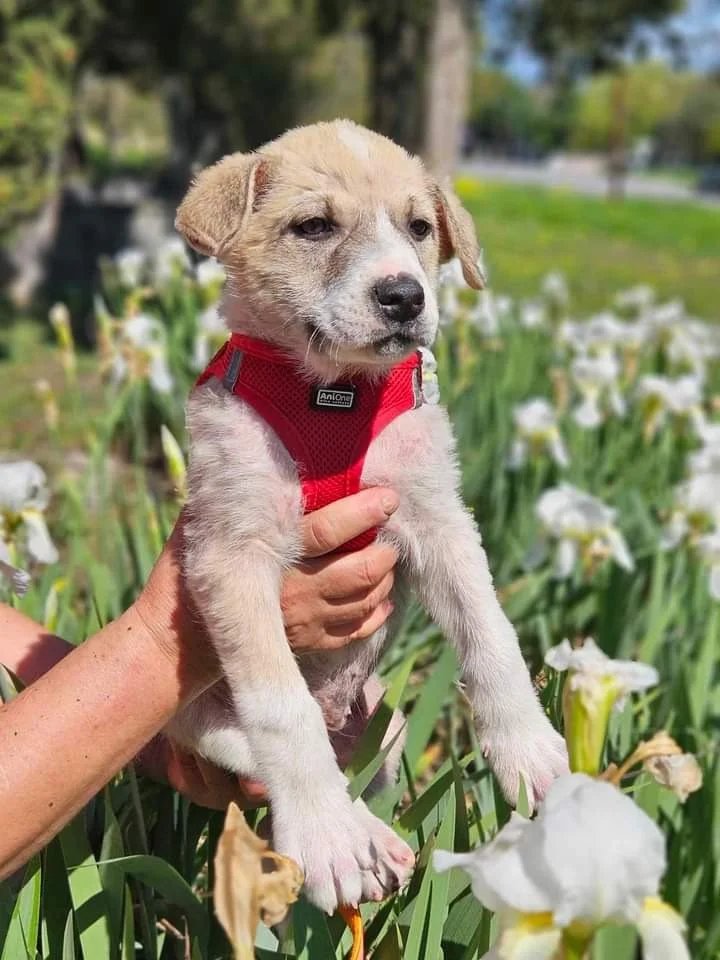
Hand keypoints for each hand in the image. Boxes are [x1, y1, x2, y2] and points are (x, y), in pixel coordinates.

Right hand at [136, 488, 400, 806]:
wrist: (174, 645)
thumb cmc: (183, 575)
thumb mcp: (198, 525)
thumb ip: (229, 497)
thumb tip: (252, 452)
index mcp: (269, 557)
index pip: (328, 530)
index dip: (364, 512)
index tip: (389, 497)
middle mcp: (293, 592)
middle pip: (359, 571)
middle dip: (385, 551)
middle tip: (391, 533)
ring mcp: (302, 623)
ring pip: (363, 601)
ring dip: (384, 579)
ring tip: (387, 559)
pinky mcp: (305, 644)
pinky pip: (354, 631)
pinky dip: (375, 612)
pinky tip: (382, 596)